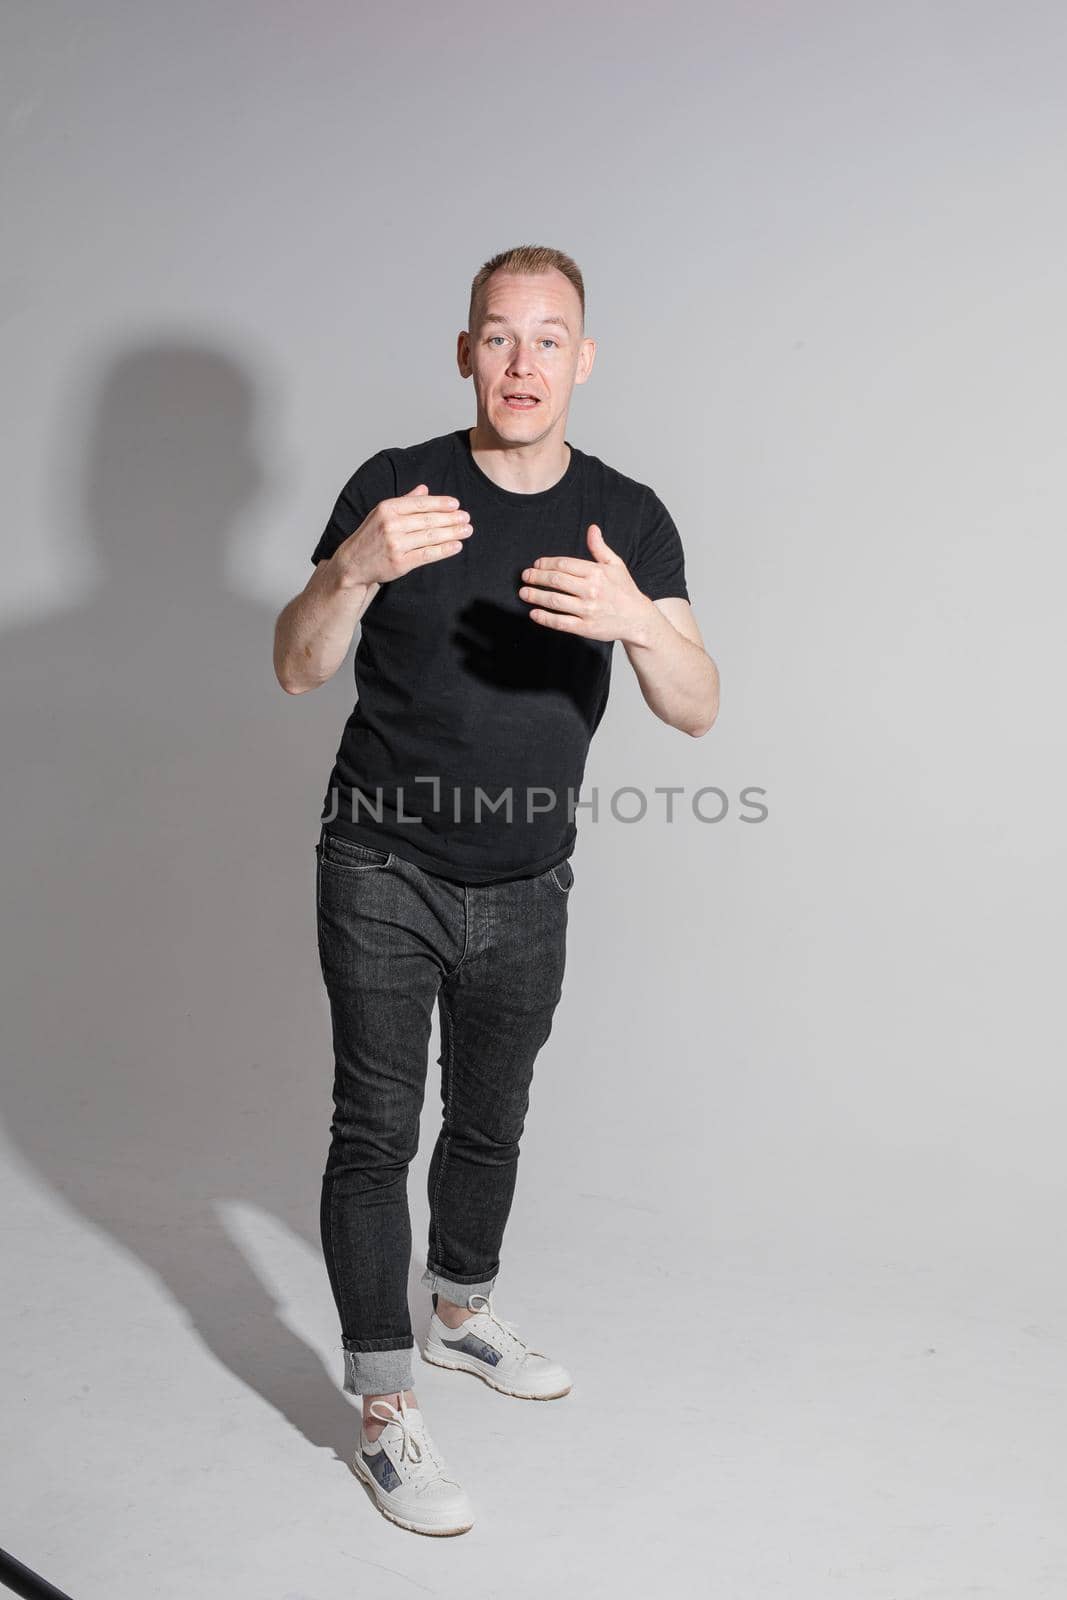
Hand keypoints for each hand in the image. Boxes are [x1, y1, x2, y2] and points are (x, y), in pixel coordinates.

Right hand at [333, 484, 472, 586]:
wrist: (353, 563)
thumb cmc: (371, 537)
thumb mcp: (382, 514)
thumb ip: (405, 501)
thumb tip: (424, 489)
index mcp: (387, 508)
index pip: (419, 503)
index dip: (440, 503)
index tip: (455, 504)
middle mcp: (390, 524)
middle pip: (428, 520)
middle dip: (451, 518)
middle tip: (466, 518)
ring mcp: (395, 544)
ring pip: (430, 536)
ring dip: (452, 533)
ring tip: (466, 530)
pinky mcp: (400, 562)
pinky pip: (427, 554)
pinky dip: (444, 550)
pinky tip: (456, 546)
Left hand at [517, 522, 654, 643]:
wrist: (637, 619)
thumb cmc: (624, 590)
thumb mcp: (615, 565)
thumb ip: (600, 548)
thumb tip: (592, 528)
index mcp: (596, 572)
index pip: (564, 564)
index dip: (546, 563)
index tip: (536, 564)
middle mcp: (591, 590)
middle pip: (556, 580)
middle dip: (536, 577)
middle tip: (525, 576)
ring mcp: (588, 610)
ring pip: (555, 601)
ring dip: (535, 596)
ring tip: (524, 592)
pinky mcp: (585, 628)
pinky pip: (561, 622)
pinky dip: (545, 618)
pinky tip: (534, 613)